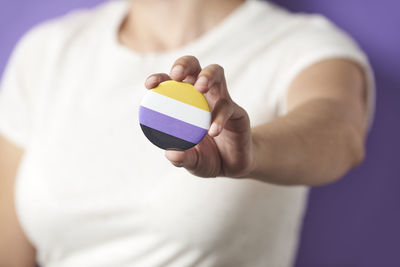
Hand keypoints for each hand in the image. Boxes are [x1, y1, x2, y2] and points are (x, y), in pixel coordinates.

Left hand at [145, 56, 253, 177]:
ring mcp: (221, 101)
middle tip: (177, 75)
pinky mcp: (238, 112)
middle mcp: (202, 96)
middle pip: (194, 66)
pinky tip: (212, 131)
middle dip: (184, 64)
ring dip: (207, 75)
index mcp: (184, 102)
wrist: (233, 168)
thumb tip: (170, 154)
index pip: (170, 83)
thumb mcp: (193, 162)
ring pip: (216, 74)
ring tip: (200, 88)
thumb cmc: (207, 158)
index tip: (150, 85)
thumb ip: (183, 159)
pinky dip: (219, 117)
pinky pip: (228, 107)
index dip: (159, 78)